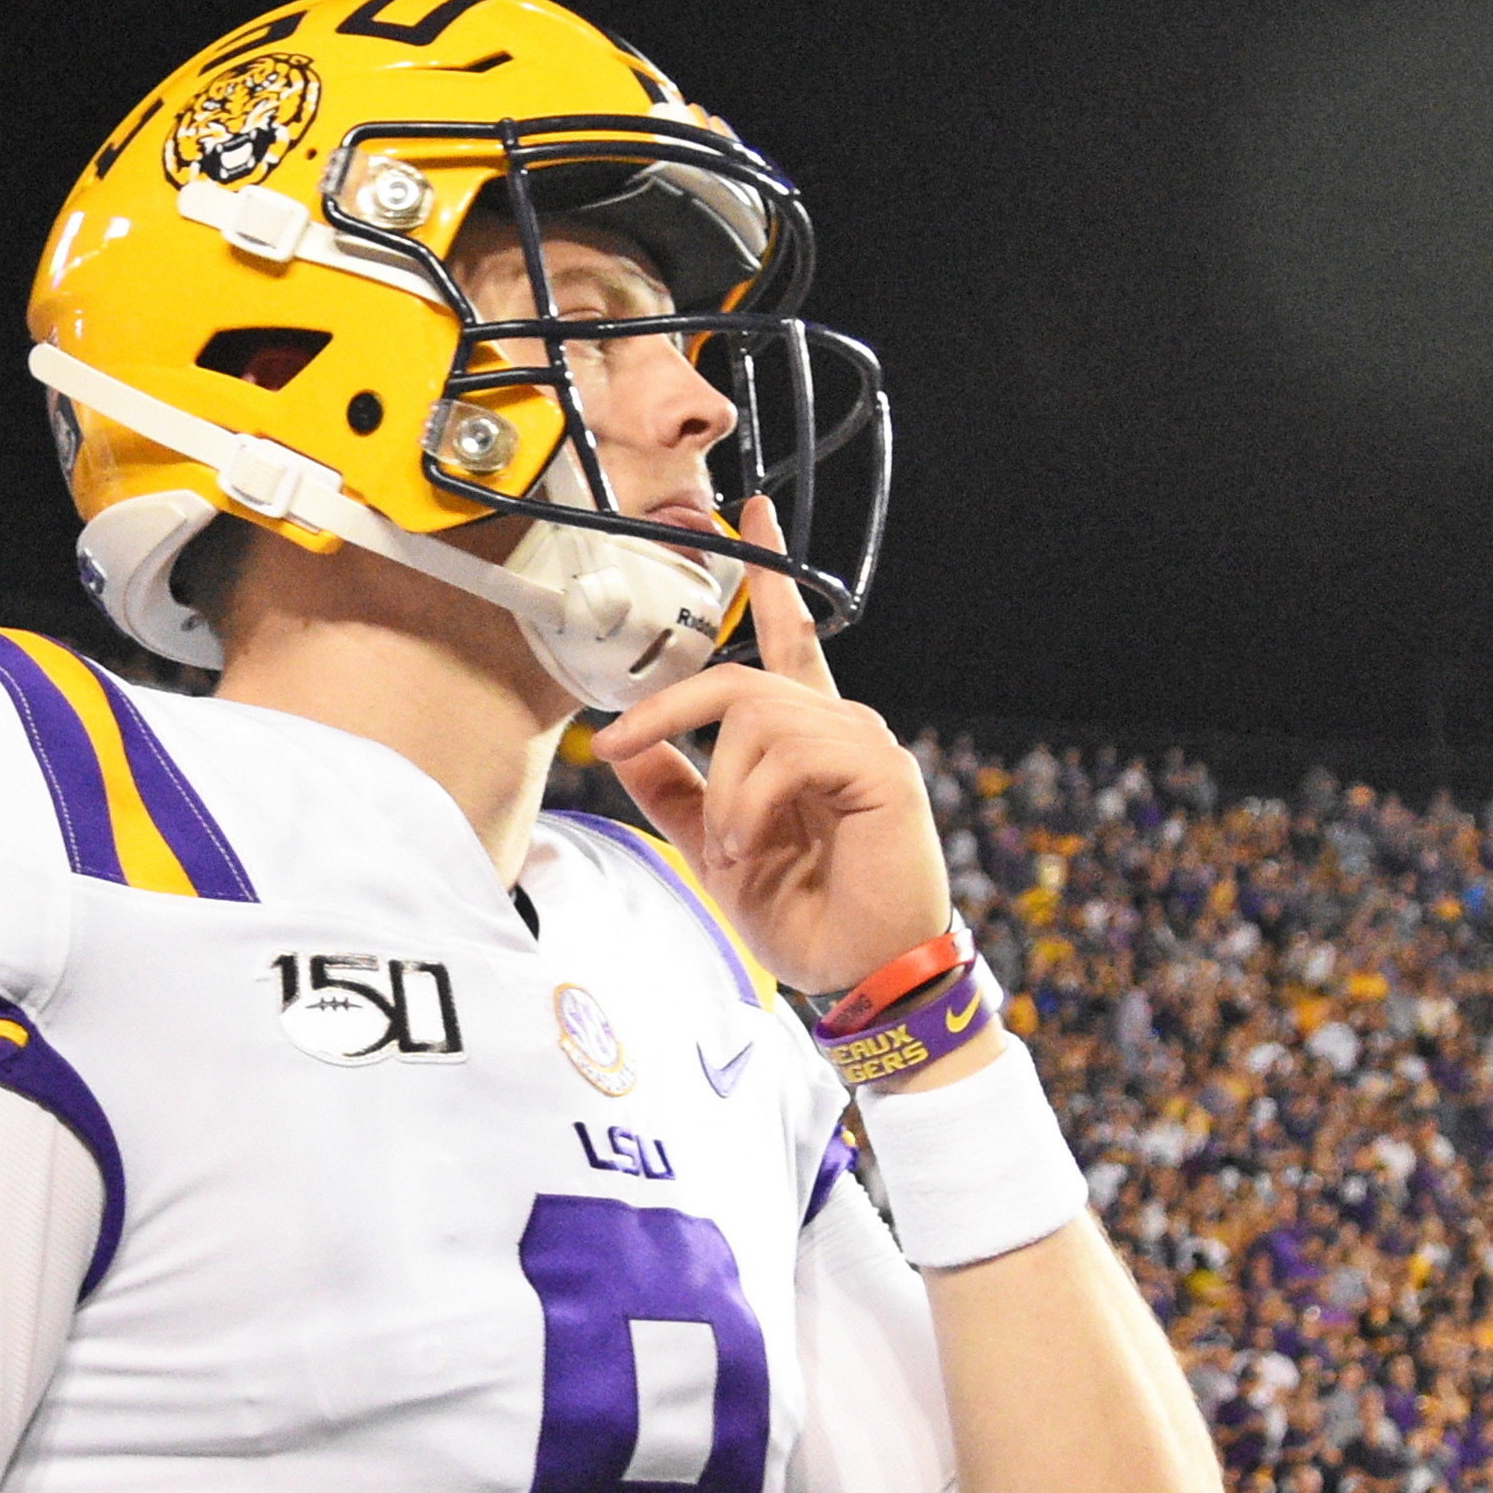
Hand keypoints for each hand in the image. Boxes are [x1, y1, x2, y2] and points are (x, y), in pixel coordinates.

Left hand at [586, 497, 953, 999]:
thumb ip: (678, 791)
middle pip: (741, 678)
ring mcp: (863, 743)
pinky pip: (789, 750)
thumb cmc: (807, 918)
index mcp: (805, 740)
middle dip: (667, 707)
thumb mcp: (718, 847)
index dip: (768, 581)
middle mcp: (839, 726)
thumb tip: (624, 744)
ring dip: (724, 790)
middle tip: (612, 745)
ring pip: (756, 713)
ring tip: (734, 851)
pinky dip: (752, 801)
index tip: (750, 514)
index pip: (785, 643)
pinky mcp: (880, 770)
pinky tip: (756, 846)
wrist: (862, 978)